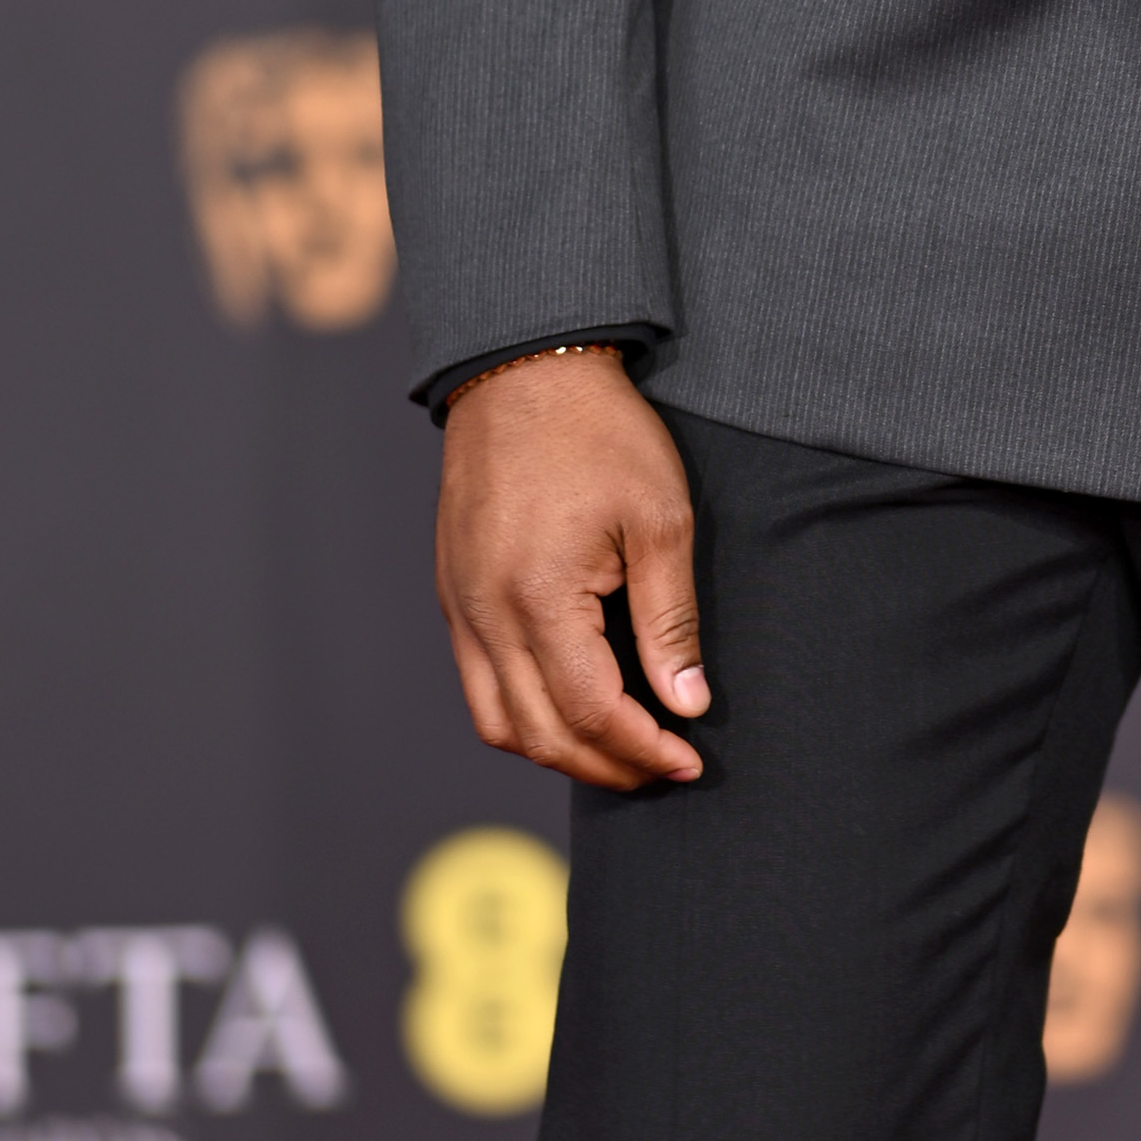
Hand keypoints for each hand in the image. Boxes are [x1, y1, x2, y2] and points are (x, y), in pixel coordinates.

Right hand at [434, 352, 711, 789]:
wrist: (522, 371)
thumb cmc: (599, 434)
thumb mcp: (660, 521)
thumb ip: (670, 622)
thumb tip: (687, 702)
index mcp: (538, 596)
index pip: (591, 712)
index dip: (642, 750)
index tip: (687, 762)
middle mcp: (486, 613)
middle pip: (539, 733)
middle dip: (605, 766)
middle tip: (660, 769)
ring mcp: (461, 605)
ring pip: (497, 720)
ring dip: (557, 749)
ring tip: (618, 748)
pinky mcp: (453, 592)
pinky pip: (478, 682)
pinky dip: (523, 713)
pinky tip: (570, 704)